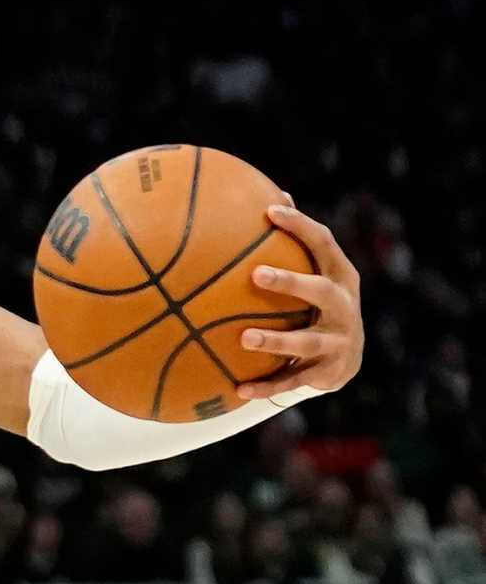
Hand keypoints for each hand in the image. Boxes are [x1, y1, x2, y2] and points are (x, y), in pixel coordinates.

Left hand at [238, 199, 362, 400]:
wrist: (344, 360)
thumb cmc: (317, 305)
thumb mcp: (315, 274)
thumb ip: (297, 243)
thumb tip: (273, 194)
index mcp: (341, 276)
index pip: (324, 243)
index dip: (300, 226)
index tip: (271, 211)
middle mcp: (345, 306)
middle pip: (321, 291)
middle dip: (291, 282)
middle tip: (256, 274)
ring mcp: (340, 340)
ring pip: (307, 340)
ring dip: (275, 340)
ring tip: (243, 338)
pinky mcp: (329, 373)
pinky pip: (293, 380)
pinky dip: (266, 386)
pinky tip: (238, 389)